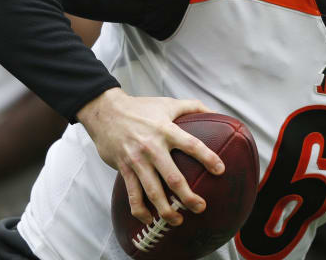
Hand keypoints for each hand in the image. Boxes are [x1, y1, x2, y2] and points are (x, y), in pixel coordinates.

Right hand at [76, 88, 224, 226]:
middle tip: (201, 207)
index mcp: (166, 130)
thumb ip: (193, 107)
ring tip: (179, 220)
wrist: (105, 111)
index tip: (220, 170)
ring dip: (166, 210)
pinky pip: (133, 195)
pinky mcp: (124, 169)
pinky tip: (150, 220)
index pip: (191, 145)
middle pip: (173, 177)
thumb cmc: (140, 108)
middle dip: (188, 196)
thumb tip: (216, 112)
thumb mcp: (168, 103)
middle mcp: (152, 147)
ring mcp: (137, 160)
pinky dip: (141, 211)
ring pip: (153, 191)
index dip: (207, 157)